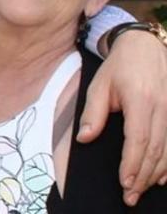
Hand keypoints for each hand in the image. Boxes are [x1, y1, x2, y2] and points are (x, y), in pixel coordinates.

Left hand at [78, 30, 166, 205]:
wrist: (144, 47)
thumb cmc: (119, 67)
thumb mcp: (99, 85)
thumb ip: (93, 113)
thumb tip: (84, 138)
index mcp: (140, 99)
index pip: (138, 138)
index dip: (132, 163)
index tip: (124, 181)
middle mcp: (162, 107)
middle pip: (155, 149)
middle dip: (142, 176)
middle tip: (129, 195)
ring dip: (155, 174)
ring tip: (140, 189)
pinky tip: (160, 177)